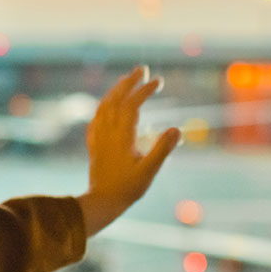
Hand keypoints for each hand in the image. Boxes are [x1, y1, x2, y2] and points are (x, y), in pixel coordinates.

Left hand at [78, 66, 181, 235]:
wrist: (102, 202)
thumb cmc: (128, 188)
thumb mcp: (149, 171)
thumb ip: (162, 149)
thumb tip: (176, 128)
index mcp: (121, 135)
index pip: (132, 104)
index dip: (145, 90)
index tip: (158, 81)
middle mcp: (107, 131)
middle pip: (116, 98)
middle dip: (129, 82)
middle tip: (142, 69)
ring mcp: (98, 136)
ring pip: (104, 105)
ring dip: (116, 90)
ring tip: (126, 80)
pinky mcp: (94, 143)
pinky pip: (97, 117)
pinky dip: (104, 105)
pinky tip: (107, 106)